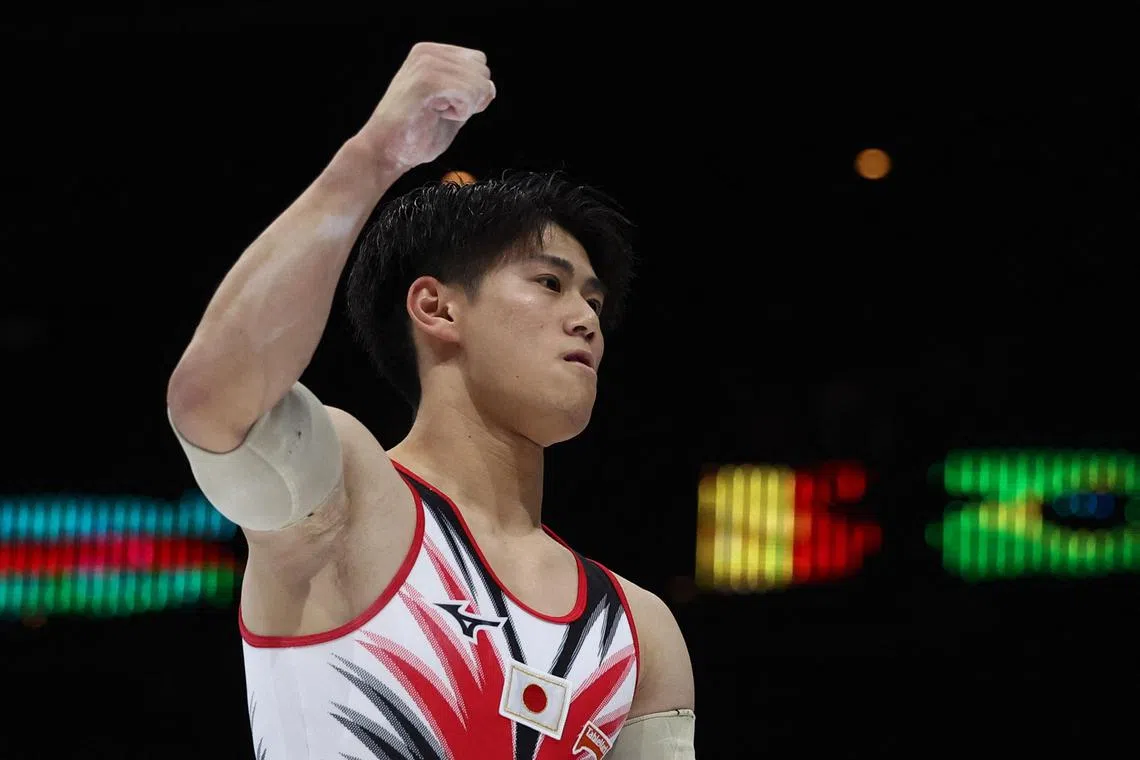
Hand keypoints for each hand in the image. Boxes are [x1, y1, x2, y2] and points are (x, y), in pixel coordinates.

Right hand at [356, 42, 494, 173]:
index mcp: (430, 54)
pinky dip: (460, 112)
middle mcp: (427, 53)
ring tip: (435, 114)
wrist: (386, 153)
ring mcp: (425, 64)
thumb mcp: (451, 110)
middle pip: (482, 70)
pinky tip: (436, 115)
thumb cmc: (416, 136)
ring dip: (464, 107)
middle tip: (441, 112)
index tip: (448, 107)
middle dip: (472, 99)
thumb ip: (470, 95)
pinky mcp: (426, 81)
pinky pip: (468, 94)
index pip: (478, 61)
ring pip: (478, 83)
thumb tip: (490, 88)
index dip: (474, 90)